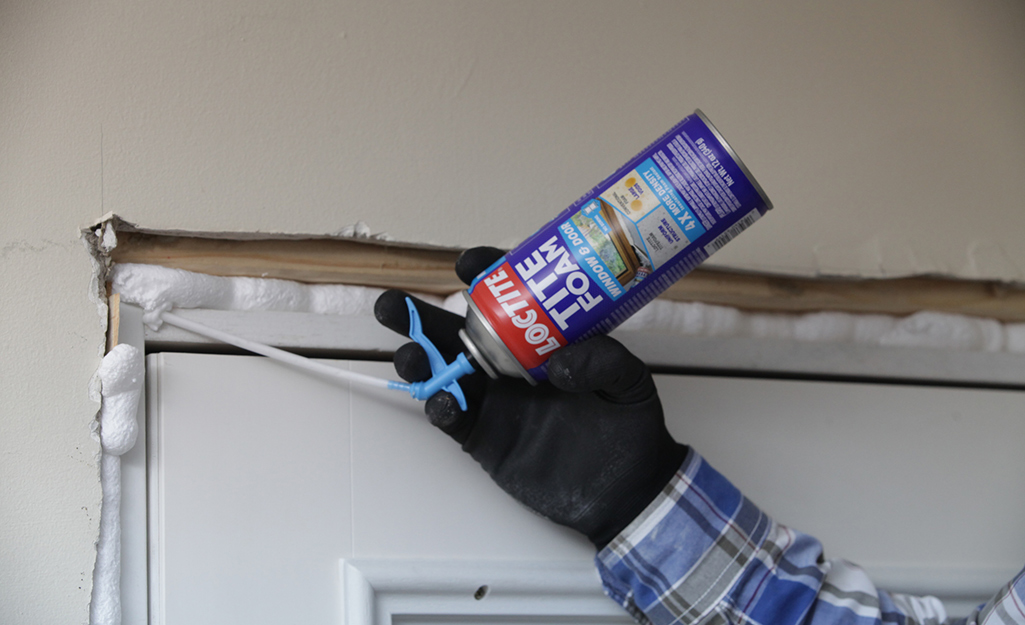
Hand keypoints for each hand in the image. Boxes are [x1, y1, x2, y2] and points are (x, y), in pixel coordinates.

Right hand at [374, 247, 687, 547]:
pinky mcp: (487, 440)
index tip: (468, 264)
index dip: (482, 277)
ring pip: (444, 374)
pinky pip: (455, 420)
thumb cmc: (632, 427)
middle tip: (392, 304)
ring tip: (410, 353)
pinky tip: (441, 401)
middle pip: (456, 333)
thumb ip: (605, 361)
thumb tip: (559, 363)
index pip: (505, 299)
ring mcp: (495, 403)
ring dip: (420, 362)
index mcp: (539, 340)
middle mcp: (509, 365)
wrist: (628, 491)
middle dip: (419, 315)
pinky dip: (443, 409)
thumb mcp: (632, 382)